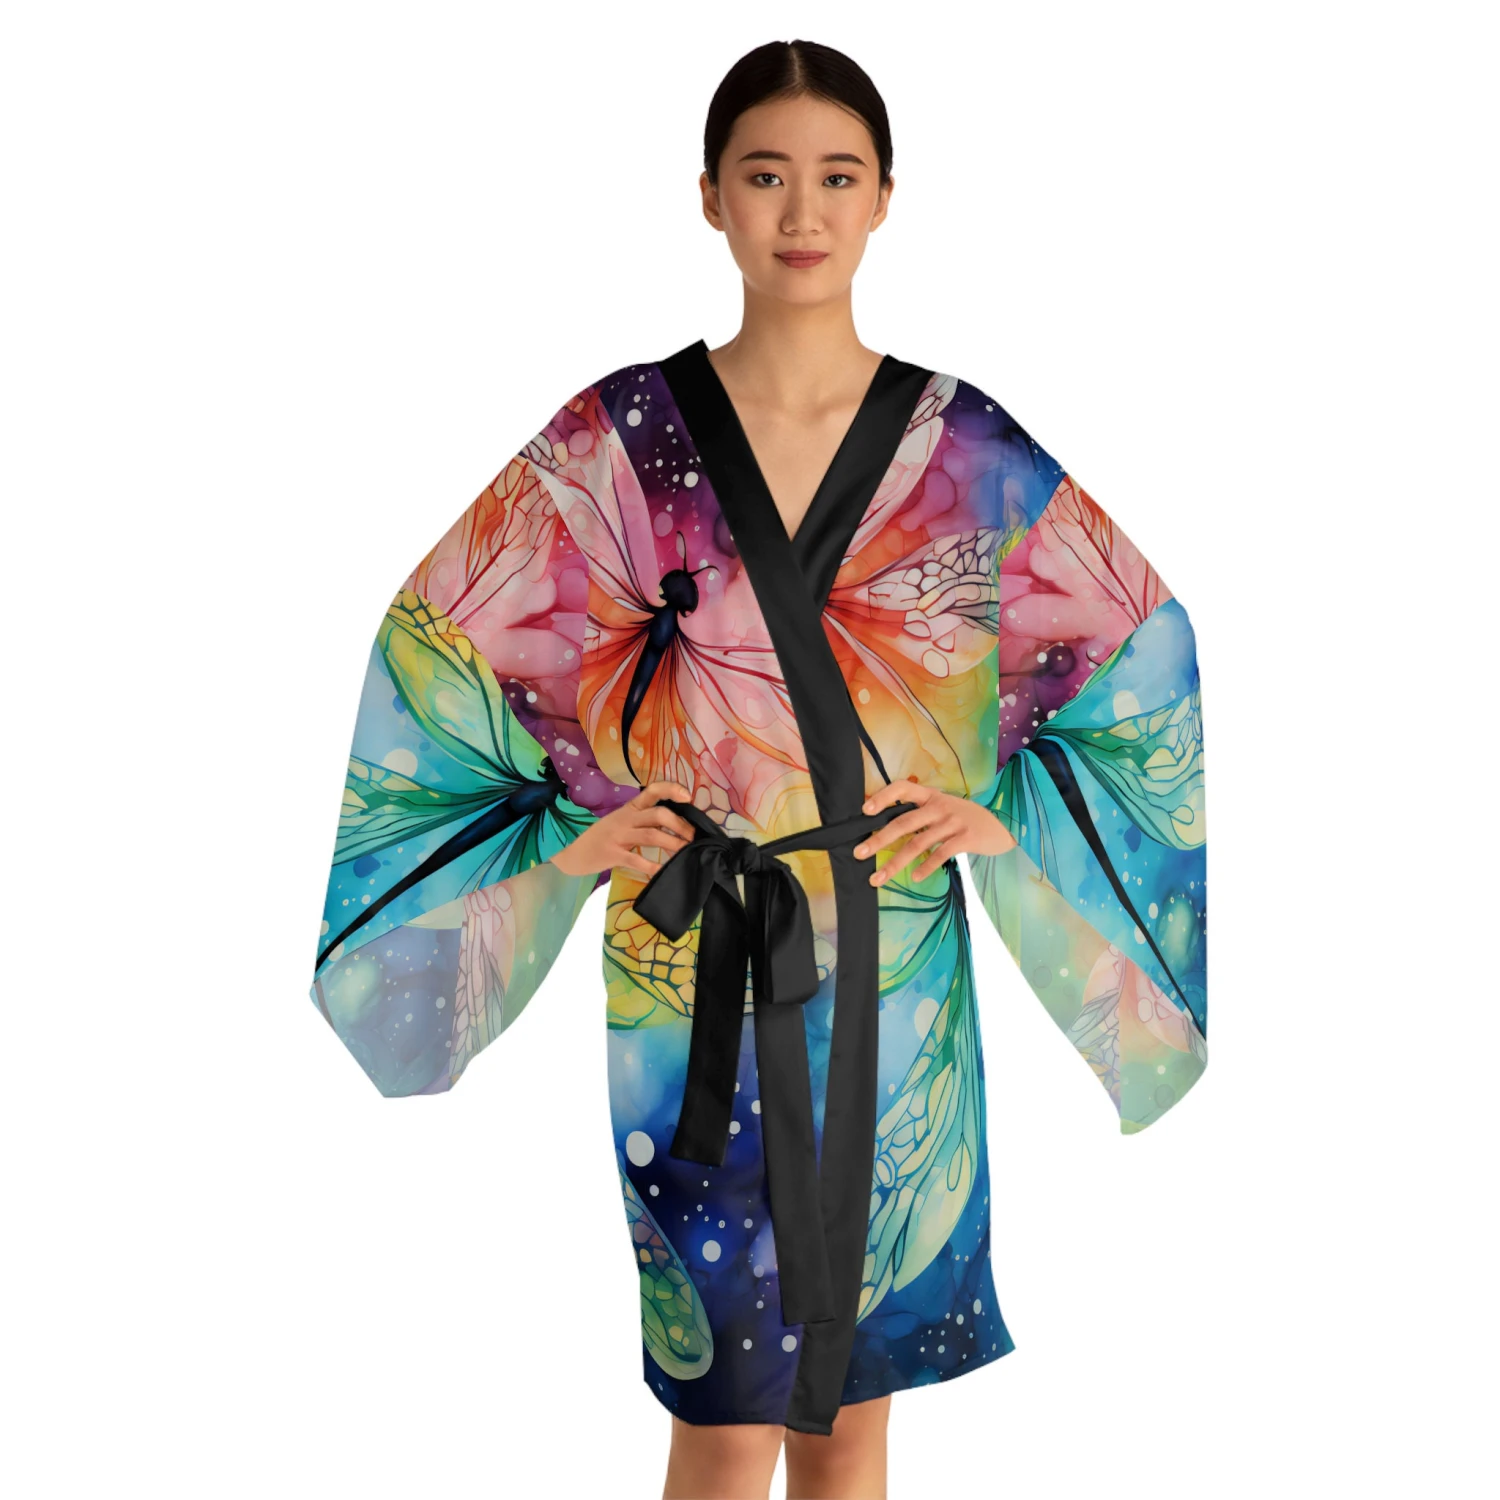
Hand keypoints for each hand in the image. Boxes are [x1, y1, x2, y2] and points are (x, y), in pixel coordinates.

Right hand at [549, 781, 697, 879]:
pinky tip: (665, 872)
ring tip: (687, 852)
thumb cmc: (602, 837)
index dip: (672, 790)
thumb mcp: (621, 821)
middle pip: (658, 814)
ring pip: (652, 835)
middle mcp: (625, 818)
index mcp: (629, 808)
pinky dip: (654, 867)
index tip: (688, 797)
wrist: (571, 851)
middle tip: (693, 837)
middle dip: (681, 825)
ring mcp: (619, 836)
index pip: (652, 790)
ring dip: (674, 843)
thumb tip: (675, 822)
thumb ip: (643, 819)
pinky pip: (638, 859)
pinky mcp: (613, 854)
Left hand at [852, 776, 1016, 884]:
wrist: (1004, 825)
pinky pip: (941, 853)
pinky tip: (916, 878)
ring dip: (895, 863)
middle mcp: (939, 806)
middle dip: (878, 839)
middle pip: (903, 822)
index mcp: (931, 795)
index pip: (902, 787)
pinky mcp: (966, 838)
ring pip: (918, 843)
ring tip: (879, 878)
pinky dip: (926, 867)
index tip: (865, 810)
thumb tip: (887, 828)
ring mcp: (953, 821)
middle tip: (859, 853)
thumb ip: (921, 813)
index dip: (883, 796)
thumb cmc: (965, 819)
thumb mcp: (944, 808)